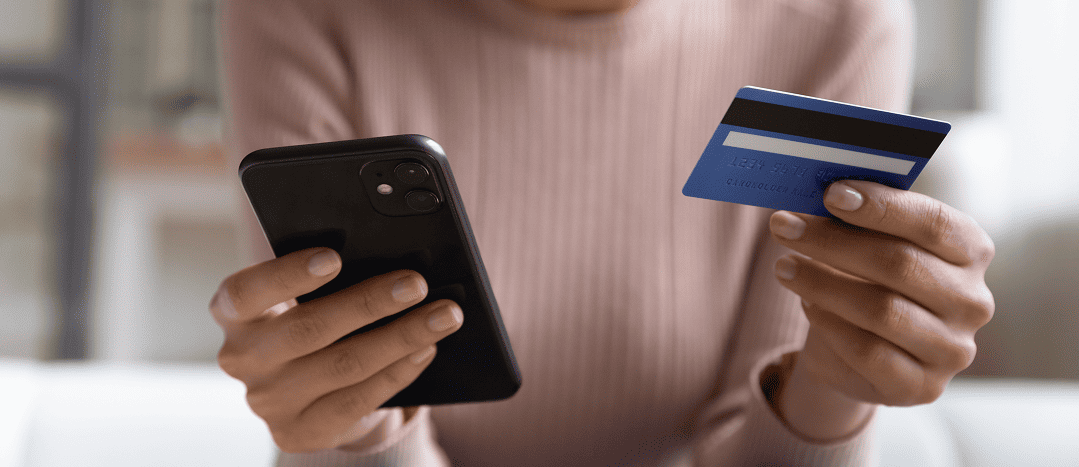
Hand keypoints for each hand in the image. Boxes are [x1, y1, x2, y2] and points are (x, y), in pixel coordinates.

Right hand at [209, 248, 463, 451]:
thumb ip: (326, 278)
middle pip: (308, 329)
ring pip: (344, 365)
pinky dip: (399, 371)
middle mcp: (242, 358)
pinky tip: (426, 349)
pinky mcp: (298, 432)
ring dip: (402, 337)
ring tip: (443, 315)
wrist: (305, 387)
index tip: (334, 256)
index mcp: (234, 313)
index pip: (246, 293)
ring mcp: (268, 401)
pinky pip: (357, 400)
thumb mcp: (303, 294)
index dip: (288, 275)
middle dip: (370, 303)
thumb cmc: (310, 316)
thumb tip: (388, 258)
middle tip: (417, 283)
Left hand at [767, 181, 994, 438]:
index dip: (881, 207)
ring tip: (784, 267)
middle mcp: (972, 300)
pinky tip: (806, 304)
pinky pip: (869, 352)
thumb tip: (822, 194)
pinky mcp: (923, 386)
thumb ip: (859, 219)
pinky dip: (830, 324)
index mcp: (971, 251)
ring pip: (881, 310)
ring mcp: (952, 348)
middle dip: (833, 241)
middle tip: (783, 226)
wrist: (859, 349)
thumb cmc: (867, 279)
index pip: (932, 223)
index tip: (830, 193)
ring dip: (822, 283)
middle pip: (900, 263)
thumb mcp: (868, 243)